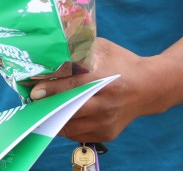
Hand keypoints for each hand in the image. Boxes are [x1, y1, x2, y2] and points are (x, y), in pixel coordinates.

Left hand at [29, 37, 153, 141]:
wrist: (151, 87)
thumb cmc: (123, 63)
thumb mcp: (103, 48)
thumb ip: (79, 49)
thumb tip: (50, 50)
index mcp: (105, 82)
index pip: (72, 88)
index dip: (51, 90)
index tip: (34, 91)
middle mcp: (106, 106)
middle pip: (69, 110)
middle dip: (47, 107)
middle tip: (32, 101)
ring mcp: (107, 123)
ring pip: (71, 127)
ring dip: (53, 118)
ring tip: (40, 108)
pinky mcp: (108, 133)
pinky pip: (78, 134)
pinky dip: (66, 125)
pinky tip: (58, 115)